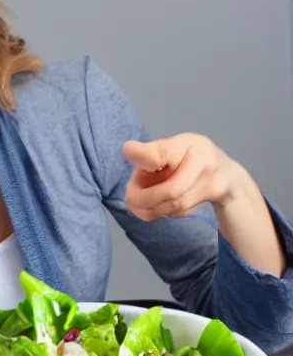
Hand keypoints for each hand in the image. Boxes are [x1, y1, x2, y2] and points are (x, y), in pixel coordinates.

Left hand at [122, 132, 284, 276]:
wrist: (228, 176)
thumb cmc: (191, 156)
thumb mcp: (173, 146)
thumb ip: (152, 152)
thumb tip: (127, 151)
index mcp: (188, 144)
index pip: (163, 152)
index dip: (145, 156)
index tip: (127, 151)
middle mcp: (204, 162)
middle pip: (172, 190)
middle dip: (145, 198)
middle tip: (129, 198)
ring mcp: (212, 182)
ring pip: (176, 205)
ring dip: (150, 208)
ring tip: (136, 203)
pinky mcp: (212, 198)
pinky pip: (181, 211)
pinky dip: (161, 211)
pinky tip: (152, 207)